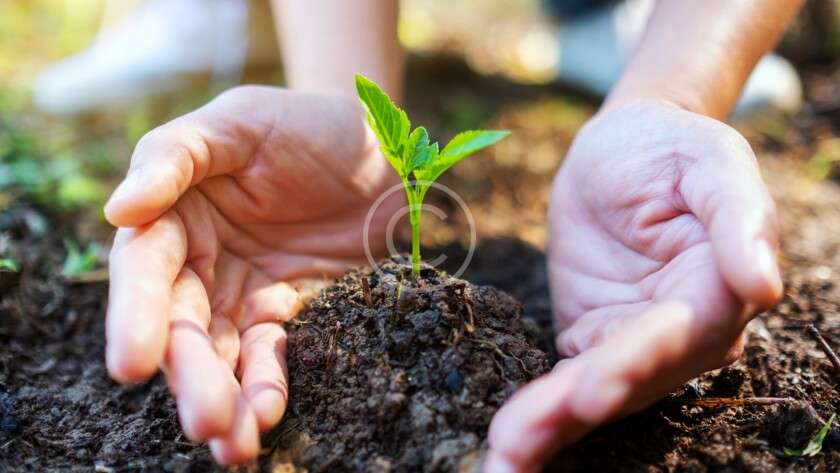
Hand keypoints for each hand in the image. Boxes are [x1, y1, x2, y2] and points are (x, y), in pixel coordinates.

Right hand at [104, 86, 399, 463]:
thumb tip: (120, 210)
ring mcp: (247, 294)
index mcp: (175, 218)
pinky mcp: (293, 313)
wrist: (374, 146)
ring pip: (226, 355)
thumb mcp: (237, 122)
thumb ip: (175, 157)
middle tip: (205, 422)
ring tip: (237, 446)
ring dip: (228, 400)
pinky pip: (276, 356)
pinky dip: (270, 387)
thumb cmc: (299, 123)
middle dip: (191, 377)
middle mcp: (203, 265)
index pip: (145, 272)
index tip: (132, 363)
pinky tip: (269, 415)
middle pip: (185, 328)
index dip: (136, 316)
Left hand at [485, 99, 781, 471]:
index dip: (634, 363)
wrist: (621, 148)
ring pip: (595, 389)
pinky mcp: (591, 335)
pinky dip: (537, 409)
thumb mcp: (710, 160)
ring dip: (549, 424)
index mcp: (716, 288)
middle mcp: (680, 329)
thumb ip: (738, 216)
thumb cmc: (672, 148)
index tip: (590, 390)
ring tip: (505, 454)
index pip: (677, 336)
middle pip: (631, 378)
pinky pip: (565, 377)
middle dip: (575, 409)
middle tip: (520, 441)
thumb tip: (763, 285)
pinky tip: (506, 442)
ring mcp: (631, 337)